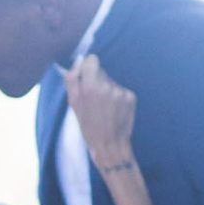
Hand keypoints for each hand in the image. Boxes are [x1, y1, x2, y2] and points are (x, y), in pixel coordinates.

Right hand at [61, 54, 136, 171]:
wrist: (110, 145)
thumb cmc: (88, 126)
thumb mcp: (73, 104)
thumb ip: (72, 79)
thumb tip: (78, 61)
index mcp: (90, 86)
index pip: (92, 60)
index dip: (88, 68)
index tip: (86, 78)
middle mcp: (107, 86)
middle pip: (101, 71)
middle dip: (96, 81)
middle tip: (94, 100)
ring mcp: (121, 91)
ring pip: (111, 81)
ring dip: (107, 90)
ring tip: (105, 107)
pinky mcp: (131, 96)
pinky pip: (120, 90)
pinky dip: (117, 97)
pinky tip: (114, 110)